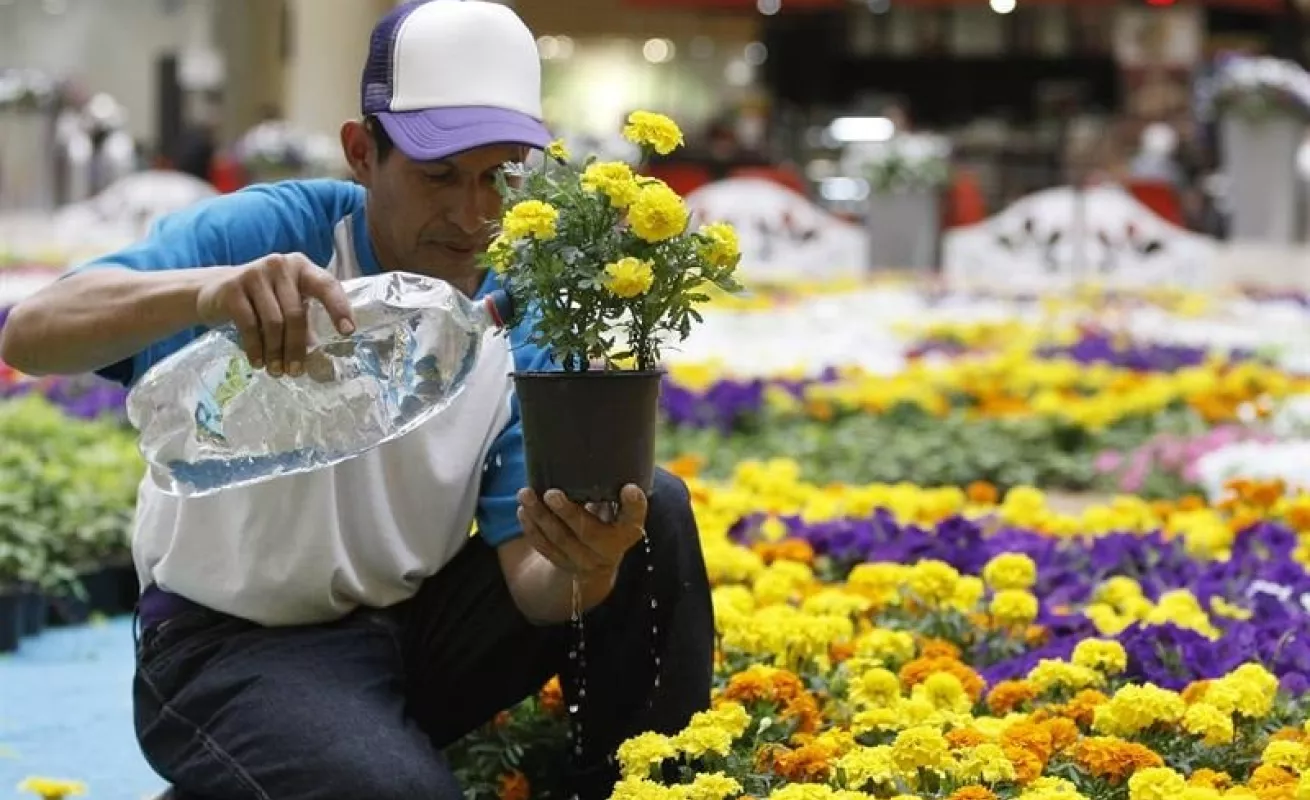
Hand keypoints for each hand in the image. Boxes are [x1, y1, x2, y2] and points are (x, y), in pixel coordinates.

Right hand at [195, 253, 355, 377]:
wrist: (213, 289)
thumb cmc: (261, 300)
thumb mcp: (286, 304)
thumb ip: (305, 323)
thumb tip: (322, 361)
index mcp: (302, 267)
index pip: (326, 285)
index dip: (338, 308)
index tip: (348, 332)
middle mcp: (280, 265)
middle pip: (296, 313)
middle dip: (297, 347)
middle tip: (296, 372)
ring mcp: (255, 273)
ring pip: (273, 322)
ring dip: (276, 352)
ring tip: (276, 371)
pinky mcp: (233, 287)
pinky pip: (249, 325)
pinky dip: (255, 348)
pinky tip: (258, 363)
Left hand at [516, 485, 647, 582]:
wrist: (599, 563)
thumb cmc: (610, 521)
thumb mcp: (619, 508)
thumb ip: (612, 488)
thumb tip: (598, 450)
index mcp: (627, 531)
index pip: (635, 518)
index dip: (634, 505)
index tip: (629, 488)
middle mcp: (608, 550)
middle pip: (588, 532)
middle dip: (568, 513)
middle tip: (551, 493)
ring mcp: (584, 560)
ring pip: (560, 540)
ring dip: (541, 517)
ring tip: (526, 494)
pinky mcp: (563, 563)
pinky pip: (545, 547)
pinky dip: (532, 529)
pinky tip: (523, 511)